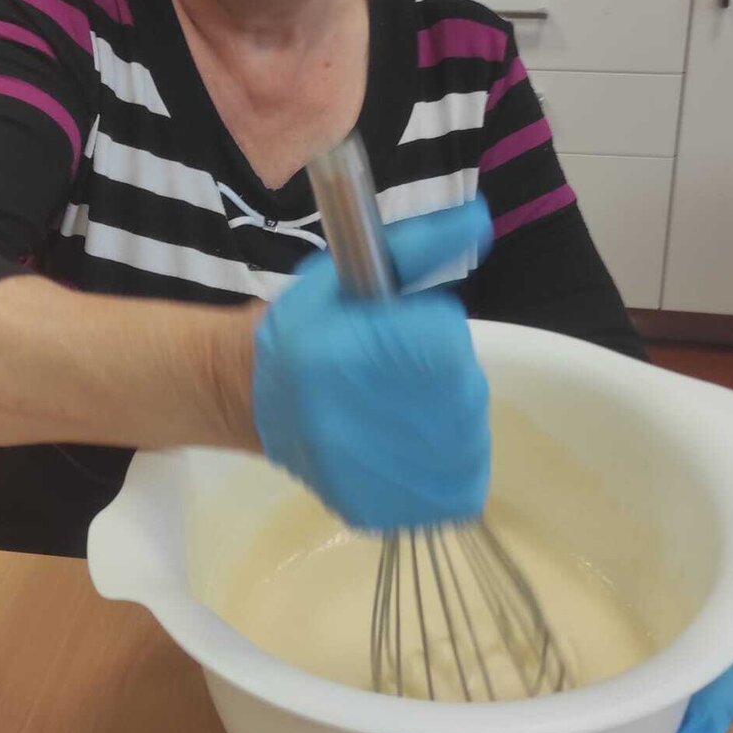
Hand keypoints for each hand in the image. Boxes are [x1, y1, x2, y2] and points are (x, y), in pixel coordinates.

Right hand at [253, 197, 493, 530]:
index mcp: (339, 355)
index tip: (403, 335)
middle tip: (404, 373)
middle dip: (445, 377)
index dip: (432, 335)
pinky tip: (408, 446)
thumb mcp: (348, 273)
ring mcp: (364, 476)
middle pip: (461, 393)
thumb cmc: (308, 328)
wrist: (253, 398)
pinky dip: (445, 466)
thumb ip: (415, 247)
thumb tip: (479, 220)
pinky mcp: (377, 511)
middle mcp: (350, 420)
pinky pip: (453, 487)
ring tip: (405, 409)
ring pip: (465, 441)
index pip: (443, 343)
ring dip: (450, 421)